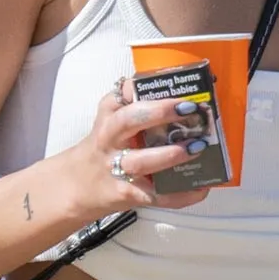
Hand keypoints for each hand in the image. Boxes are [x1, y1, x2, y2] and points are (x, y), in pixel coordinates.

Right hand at [57, 80, 212, 219]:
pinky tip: (200, 187)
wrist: (77, 186)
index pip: (119, 97)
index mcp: (108, 118)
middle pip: (127, 122)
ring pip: (142, 161)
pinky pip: (157, 195)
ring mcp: (117, 169)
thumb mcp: (111, 120)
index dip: (140, 89)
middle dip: (159, 113)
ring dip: (171, 154)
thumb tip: (173, 91)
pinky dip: (181, 193)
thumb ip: (133, 102)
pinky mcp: (128, 194)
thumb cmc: (104, 149)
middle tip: (188, 109)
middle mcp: (110, 141)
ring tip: (197, 147)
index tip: (167, 84)